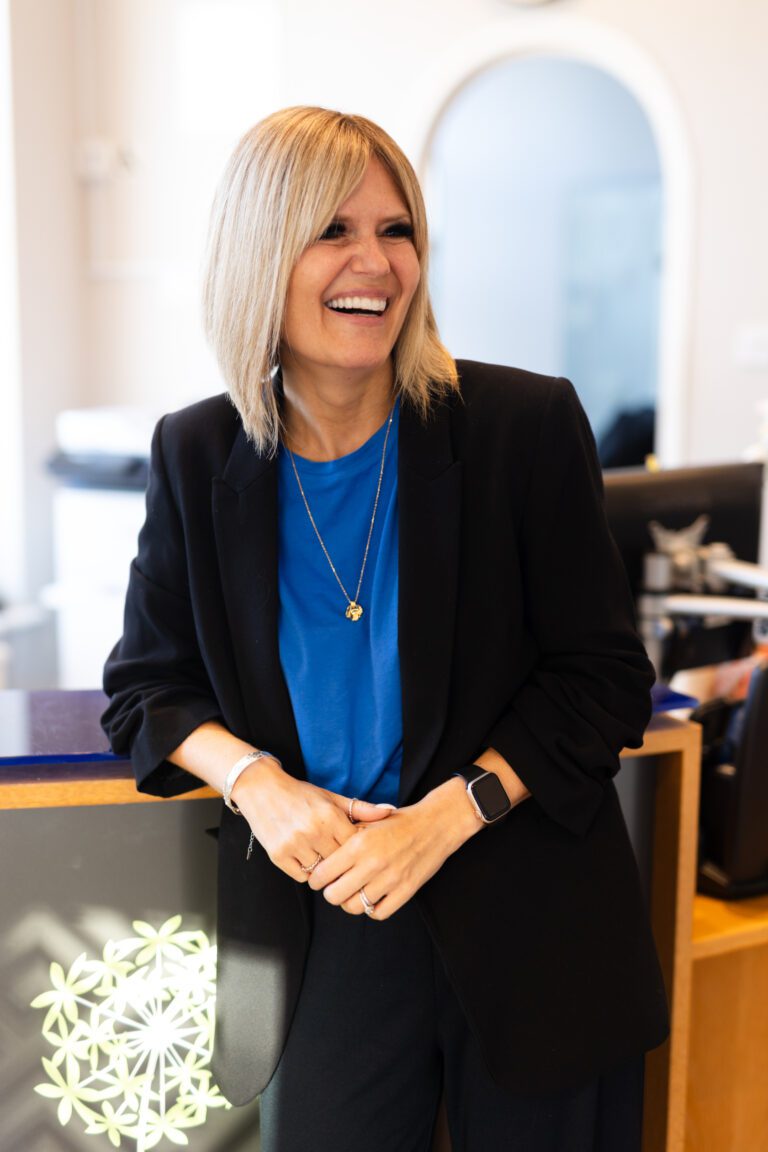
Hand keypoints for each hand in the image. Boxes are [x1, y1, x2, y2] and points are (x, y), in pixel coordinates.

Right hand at [231, 758, 393, 881]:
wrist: (261, 789)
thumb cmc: (300, 794)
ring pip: (321, 873)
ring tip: (322, 857)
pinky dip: (306, 871)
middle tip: (343, 862)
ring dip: (324, 869)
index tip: (359, 853)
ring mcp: (295, 844)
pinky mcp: (278, 855)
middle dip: (343, 864)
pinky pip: (302, 876)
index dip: (359, 852)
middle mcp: (313, 831)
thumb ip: (361, 808)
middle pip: (340, 863)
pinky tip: (305, 857)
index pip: (356, 847)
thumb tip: (391, 811)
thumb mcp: (331, 798)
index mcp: (330, 816)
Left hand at [308, 778, 481, 918]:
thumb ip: (345, 835)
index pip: (323, 873)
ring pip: (355, 907)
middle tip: (335, 887)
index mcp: (359, 844)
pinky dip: (372, 909)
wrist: (435, 824)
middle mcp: (372, 863)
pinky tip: (372, 898)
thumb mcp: (368, 820)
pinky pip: (379, 913)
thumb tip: (323, 851)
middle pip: (335, 896)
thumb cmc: (399, 821)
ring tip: (353, 893)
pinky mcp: (406, 891)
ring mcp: (390, 879)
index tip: (319, 878)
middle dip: (331, 893)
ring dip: (350, 902)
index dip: (317, 879)